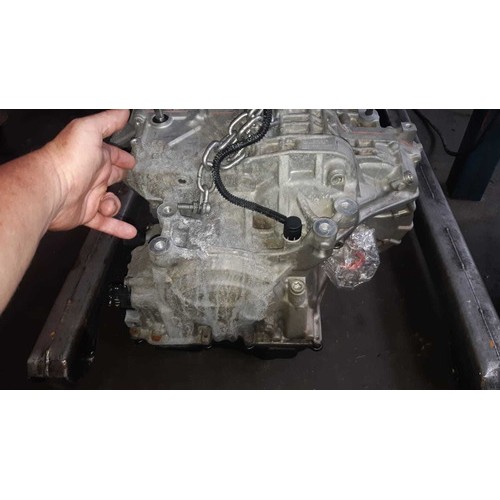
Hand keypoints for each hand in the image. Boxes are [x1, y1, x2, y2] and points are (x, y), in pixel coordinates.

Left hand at [43, 110, 136, 238]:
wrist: (50, 190)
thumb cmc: (66, 159)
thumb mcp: (89, 130)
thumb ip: (108, 121)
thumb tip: (123, 111)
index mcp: (94, 155)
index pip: (112, 154)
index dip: (123, 156)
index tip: (133, 159)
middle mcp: (91, 174)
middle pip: (113, 178)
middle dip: (123, 178)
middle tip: (136, 182)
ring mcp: (89, 195)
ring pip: (111, 202)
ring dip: (116, 204)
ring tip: (113, 204)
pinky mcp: (86, 213)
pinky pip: (106, 222)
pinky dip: (118, 227)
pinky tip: (128, 230)